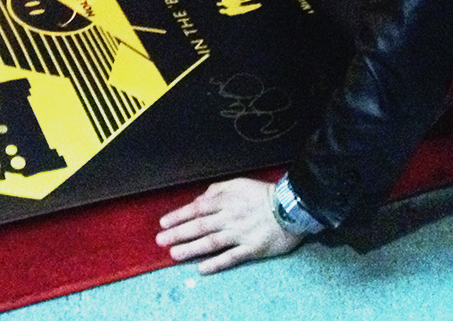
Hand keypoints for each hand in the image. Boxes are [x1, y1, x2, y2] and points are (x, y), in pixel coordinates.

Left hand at [156, 178, 303, 272]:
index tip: (163, 223)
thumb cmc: (263, 194)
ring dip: (191, 249)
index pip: (197, 209)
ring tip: (175, 254)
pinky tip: (202, 269)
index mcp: (226, 200)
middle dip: (178, 233)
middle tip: (161, 241)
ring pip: (211, 243)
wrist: (291, 208)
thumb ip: (217, 190)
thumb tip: (199, 200)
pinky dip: (216, 263)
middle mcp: (230, 217)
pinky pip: (231, 257)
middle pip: (200, 226)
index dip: (178, 216)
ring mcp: (240, 235)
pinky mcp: (252, 249)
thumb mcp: (238, 183)